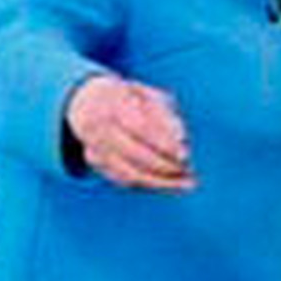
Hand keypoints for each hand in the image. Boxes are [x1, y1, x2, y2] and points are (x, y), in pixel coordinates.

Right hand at [65, 75, 193, 190]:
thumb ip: (166, 115)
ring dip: (161, 181)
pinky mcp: (96, 163)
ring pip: (128, 173)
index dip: (163, 143)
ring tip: (187, 183)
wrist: (91, 102)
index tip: (185, 155)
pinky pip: (124, 180)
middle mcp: (98, 127)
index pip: (140, 128)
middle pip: (133, 154)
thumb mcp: (150, 96)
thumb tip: (181, 139)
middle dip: (164, 166)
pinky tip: (172, 184)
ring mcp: (94, 147)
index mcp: (113, 104)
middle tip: (189, 170)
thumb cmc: (132, 98)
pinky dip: (150, 184)